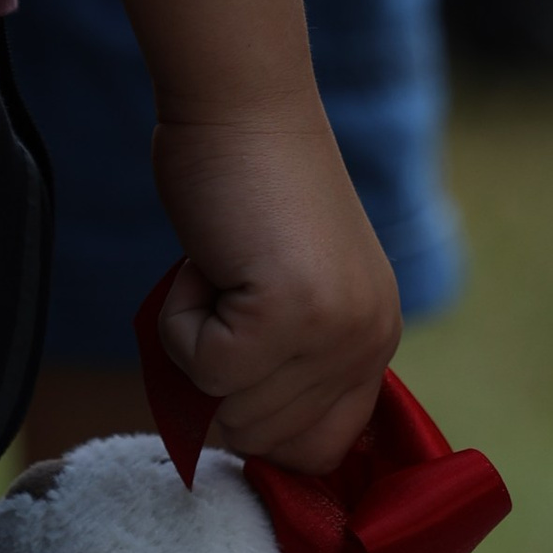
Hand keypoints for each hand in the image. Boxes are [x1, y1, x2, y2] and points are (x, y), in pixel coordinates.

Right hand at [151, 106, 400, 472]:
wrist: (241, 104)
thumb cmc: (246, 186)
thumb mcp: (290, 289)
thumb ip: (286, 360)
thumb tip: (229, 435)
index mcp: (374, 338)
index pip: (323, 448)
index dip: (261, 428)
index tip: (227, 373)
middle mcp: (369, 340)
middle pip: (266, 440)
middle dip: (217, 378)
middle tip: (225, 293)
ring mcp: (335, 330)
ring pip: (229, 410)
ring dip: (195, 344)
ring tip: (220, 270)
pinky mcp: (289, 313)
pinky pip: (202, 371)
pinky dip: (178, 321)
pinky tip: (206, 261)